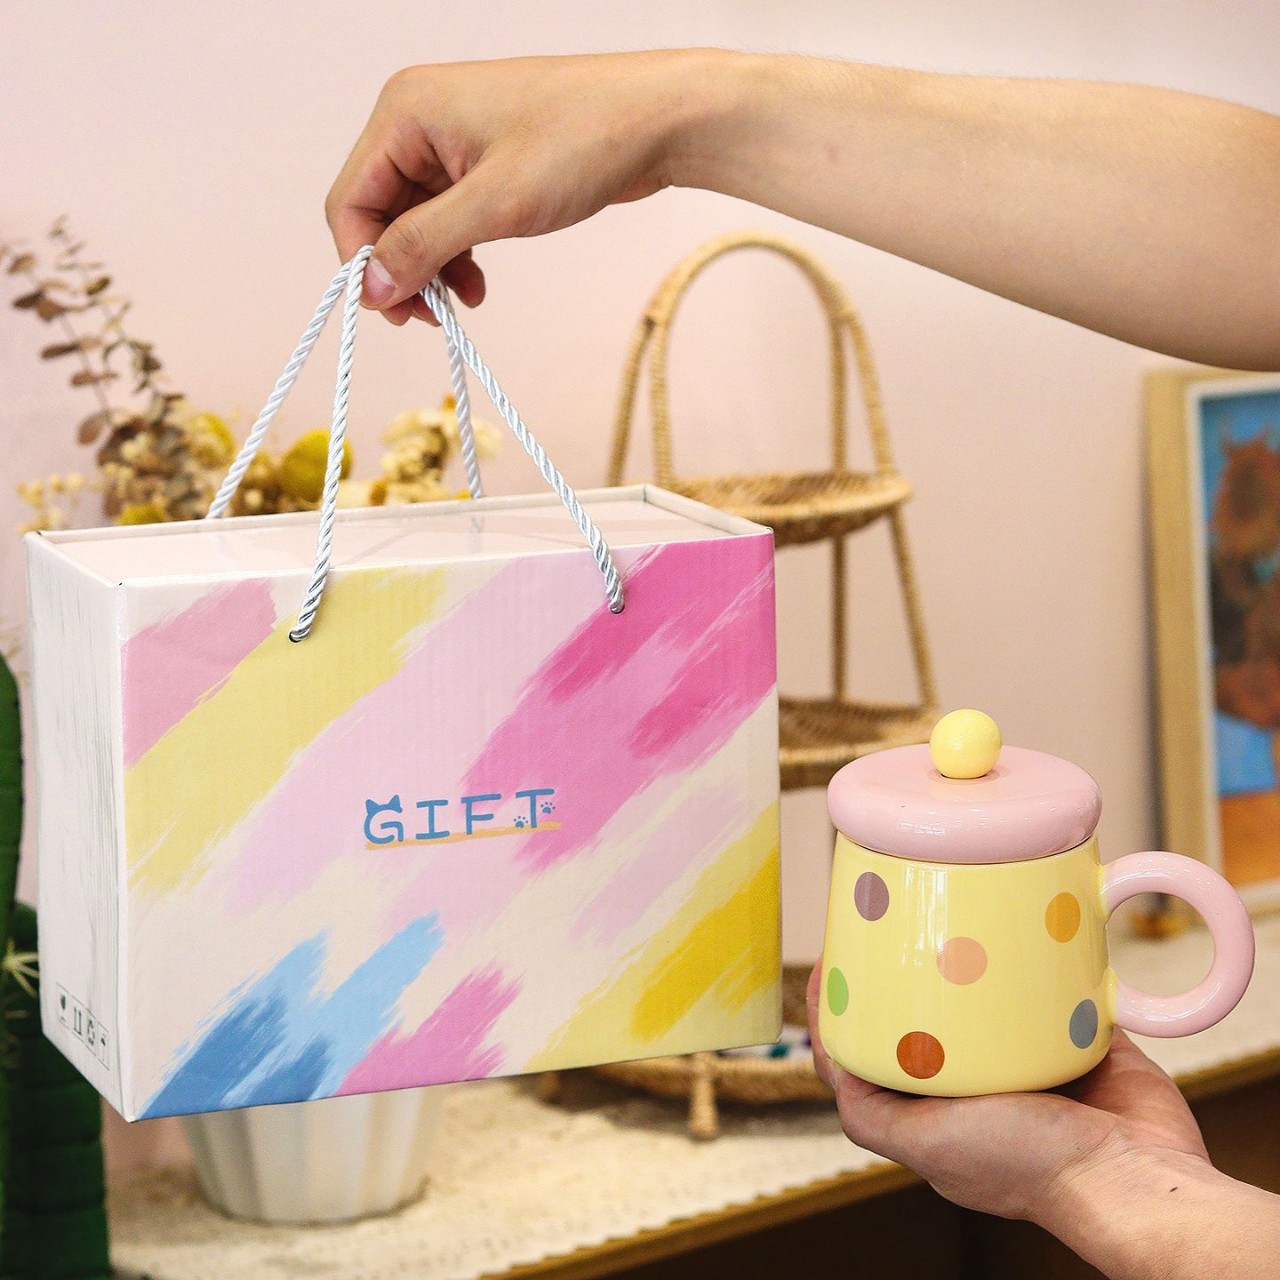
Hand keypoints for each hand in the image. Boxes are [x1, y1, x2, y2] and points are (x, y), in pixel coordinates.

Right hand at [325, 51, 708, 323]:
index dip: (363, 262)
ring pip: (415, 222)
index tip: (394, 312)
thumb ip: (424, 245)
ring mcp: (452, 142)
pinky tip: (478, 286)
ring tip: (461, 305)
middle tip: (430, 319)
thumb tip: (373, 287)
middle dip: (401, 269)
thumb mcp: (494, 204)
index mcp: (406, 112)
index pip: (351, 199)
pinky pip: (448, 218)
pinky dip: (456, 254)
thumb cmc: (582, 140)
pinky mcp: (483, 163)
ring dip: (431, 268)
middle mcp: (419, 120)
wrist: (657, 121)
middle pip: (379, 213)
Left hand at [805, 961, 1209, 1221]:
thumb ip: (870, 1115)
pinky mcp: (1077, 1040)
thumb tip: (830, 1061)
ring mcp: (1029, 1063)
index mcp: (939, 1113)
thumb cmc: (1029, 1167)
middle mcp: (980, 1087)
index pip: (876, 1055)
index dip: (849, 1009)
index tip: (839, 959)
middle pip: (927, 1019)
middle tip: (892, 923)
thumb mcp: (926, 1145)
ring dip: (967, 964)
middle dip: (907, 975)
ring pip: (984, 1001)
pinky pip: (1047, 992)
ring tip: (945, 917)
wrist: (1136, 1178)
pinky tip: (1012, 928)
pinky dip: (1031, 965)